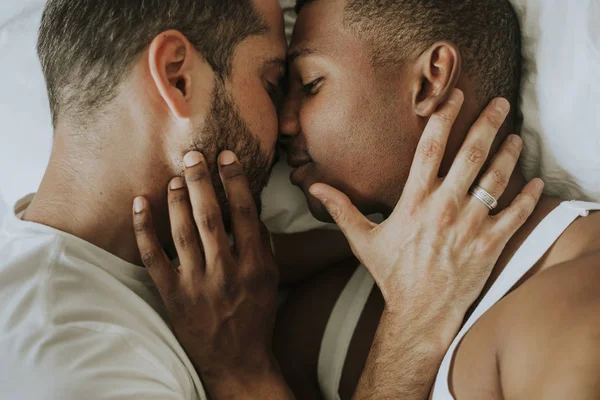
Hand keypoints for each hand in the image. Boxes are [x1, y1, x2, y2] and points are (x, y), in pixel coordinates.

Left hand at [132, 151, 288, 397]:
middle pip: (210, 216)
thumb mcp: (269, 279)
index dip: (234, 180)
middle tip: (192, 156)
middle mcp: (226, 271)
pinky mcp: (172, 296)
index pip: (244, 212)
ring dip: (176, 200)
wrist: (237, 362)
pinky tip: (140, 204)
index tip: (225, 156)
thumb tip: (248, 207)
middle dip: (200, 181)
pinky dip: (144, 229)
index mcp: (254, 265)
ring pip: (182, 232)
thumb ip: (260, 244)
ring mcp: (196, 284)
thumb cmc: (257, 316)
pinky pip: (153, 258)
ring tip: (174, 178)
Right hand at [309, 89, 543, 338]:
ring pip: (496, 179)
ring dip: (509, 153)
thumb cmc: (392, 274)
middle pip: (471, 155)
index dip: (443, 117)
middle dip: (488, 124)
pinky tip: (535, 181)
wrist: (420, 312)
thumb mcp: (362, 240)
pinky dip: (528, 196)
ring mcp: (470, 226)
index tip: (454, 96)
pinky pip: (515, 214)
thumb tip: (313, 188)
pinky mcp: (490, 244)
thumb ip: (341, 209)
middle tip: (499, 103)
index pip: (430, 148)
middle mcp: (444, 208)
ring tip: (516, 136)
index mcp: (414, 201)